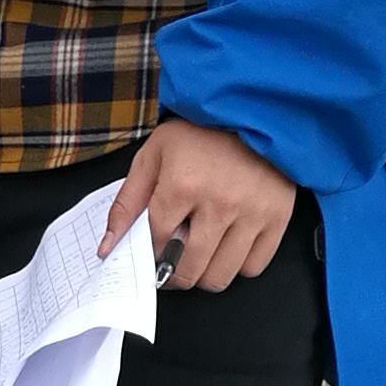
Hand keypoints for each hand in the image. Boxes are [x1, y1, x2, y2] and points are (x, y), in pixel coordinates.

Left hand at [98, 117, 297, 290]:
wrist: (252, 110)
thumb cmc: (200, 132)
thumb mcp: (153, 156)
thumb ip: (127, 202)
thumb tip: (108, 247)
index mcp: (183, 185)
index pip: (156, 243)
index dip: (149, 250)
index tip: (152, 247)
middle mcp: (219, 203)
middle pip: (187, 269)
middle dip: (172, 273)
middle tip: (171, 262)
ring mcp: (252, 212)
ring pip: (219, 276)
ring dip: (203, 275)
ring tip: (198, 256)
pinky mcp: (278, 217)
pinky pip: (252, 266)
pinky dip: (236, 266)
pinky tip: (227, 248)